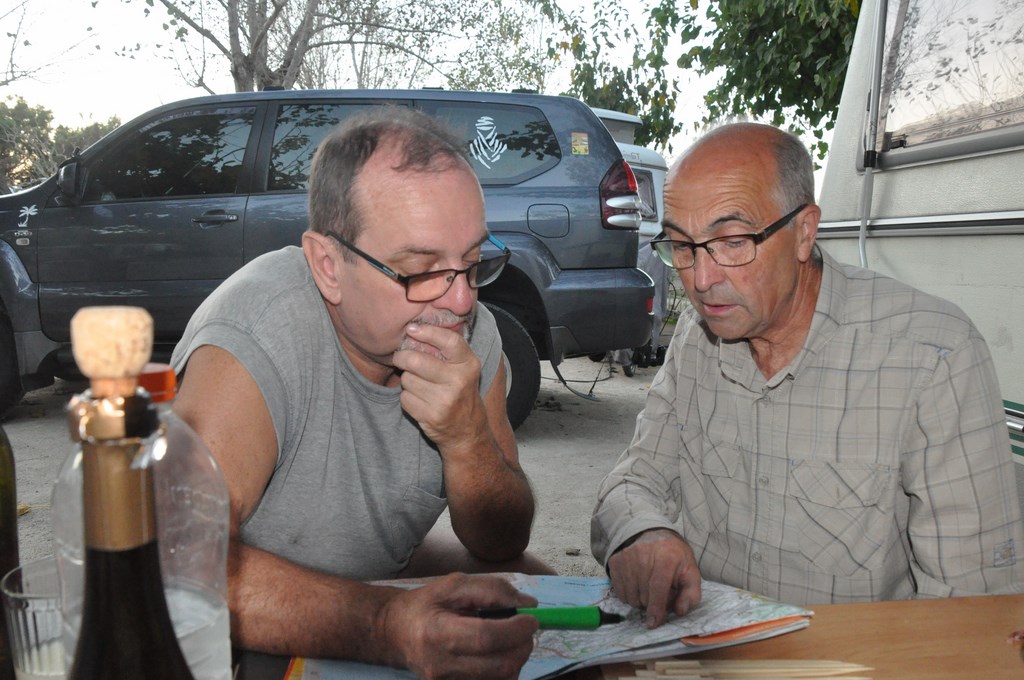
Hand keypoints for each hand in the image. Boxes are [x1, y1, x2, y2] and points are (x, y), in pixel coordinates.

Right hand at [382, 573, 538, 678]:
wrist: (394, 633)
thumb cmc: (424, 605)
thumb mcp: (453, 585)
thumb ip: (491, 589)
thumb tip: (528, 603)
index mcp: (436, 632)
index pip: (485, 638)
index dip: (515, 629)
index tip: (531, 619)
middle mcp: (440, 665)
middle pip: (498, 665)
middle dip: (522, 645)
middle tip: (526, 628)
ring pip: (500, 679)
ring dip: (516, 658)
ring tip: (510, 638)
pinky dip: (504, 669)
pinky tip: (498, 652)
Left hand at [392, 323, 485, 447]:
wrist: (468, 430)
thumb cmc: (461, 391)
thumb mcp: (464, 368)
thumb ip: (446, 349)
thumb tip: (413, 329)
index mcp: (468, 364)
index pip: (449, 341)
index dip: (427, 332)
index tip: (412, 329)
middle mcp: (459, 381)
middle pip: (416, 361)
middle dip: (402, 357)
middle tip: (401, 357)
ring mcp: (445, 400)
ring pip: (407, 380)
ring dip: (407, 380)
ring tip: (419, 384)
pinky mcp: (431, 416)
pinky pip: (405, 398)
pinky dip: (407, 398)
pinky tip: (419, 400)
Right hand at [608, 529, 701, 627]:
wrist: (653, 534)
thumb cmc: (674, 557)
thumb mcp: (690, 572)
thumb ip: (691, 594)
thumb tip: (680, 610)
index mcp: (666, 557)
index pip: (658, 587)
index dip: (656, 608)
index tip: (654, 623)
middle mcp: (643, 555)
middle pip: (643, 595)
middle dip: (651, 603)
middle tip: (659, 595)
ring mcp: (626, 558)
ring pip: (630, 596)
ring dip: (640, 601)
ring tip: (648, 590)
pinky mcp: (615, 561)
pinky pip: (619, 591)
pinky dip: (629, 595)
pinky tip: (637, 587)